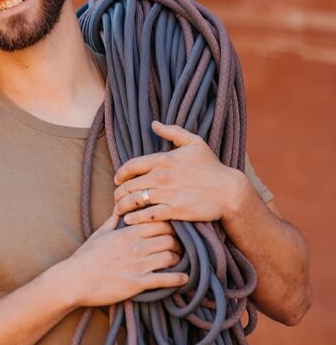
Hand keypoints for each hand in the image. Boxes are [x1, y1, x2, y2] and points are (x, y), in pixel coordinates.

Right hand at [56, 212, 187, 308]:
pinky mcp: (137, 283)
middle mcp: (136, 246)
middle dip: (178, 244)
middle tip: (178, 248)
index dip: (171, 227)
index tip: (173, 232)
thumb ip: (113, 220)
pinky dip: (178, 279)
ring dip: (178, 260)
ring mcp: (138, 265)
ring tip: (178, 262)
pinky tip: (184, 278)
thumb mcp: (99, 234)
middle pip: (170, 239)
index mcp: (128, 232)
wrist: (74, 280)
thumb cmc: (84, 258)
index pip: (160, 223)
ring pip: (170, 257)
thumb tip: (119, 208)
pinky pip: (165, 279)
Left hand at [113, 121, 245, 224]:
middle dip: (118, 193)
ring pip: (134, 201)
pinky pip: (146, 215)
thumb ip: (173, 132)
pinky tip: (130, 220)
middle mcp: (161, 176)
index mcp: (164, 160)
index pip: (131, 166)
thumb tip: (154, 124)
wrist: (228, 191)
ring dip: (122, 206)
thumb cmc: (212, 167)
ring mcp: (166, 194)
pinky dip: (135, 218)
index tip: (117, 180)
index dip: (120, 174)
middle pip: (128, 185)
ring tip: (119, 210)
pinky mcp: (173, 211)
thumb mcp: (194, 143)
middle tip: (116, 198)